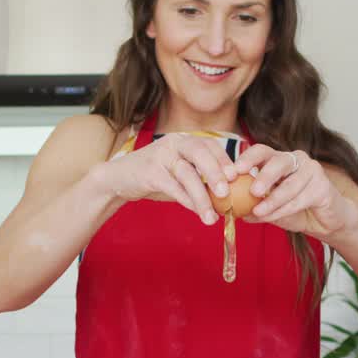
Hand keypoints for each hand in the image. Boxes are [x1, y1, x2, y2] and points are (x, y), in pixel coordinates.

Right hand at [97, 132, 237, 224]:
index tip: (239, 177)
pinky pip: (172, 187)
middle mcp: (174, 143)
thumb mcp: (180, 173)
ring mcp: (160, 155)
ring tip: (212, 217)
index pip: (210, 145)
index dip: (225, 160)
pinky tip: (196, 212)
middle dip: (216, 172)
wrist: (119, 179)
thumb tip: (230, 195)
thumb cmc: (156, 177)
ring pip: (187, 174)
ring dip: (202, 197)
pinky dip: (186, 200)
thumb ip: (200, 178)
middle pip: (200, 153)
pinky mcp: (149, 172)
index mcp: (184, 140)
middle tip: (227, 193)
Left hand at [233, 145, 357, 237]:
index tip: (235, 171)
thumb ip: (255, 205)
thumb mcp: (270, 206)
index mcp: (279, 159)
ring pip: (289, 185)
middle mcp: (296, 160)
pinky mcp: (323, 186)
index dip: (248, 158)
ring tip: (258, 212)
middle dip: (264, 176)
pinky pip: (300, 199)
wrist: (324, 222)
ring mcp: (311, 170)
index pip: (262, 151)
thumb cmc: (295, 210)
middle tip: (253, 191)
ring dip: (273, 201)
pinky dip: (284, 209)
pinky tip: (272, 216)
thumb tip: (233, 210)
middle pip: (278, 161)